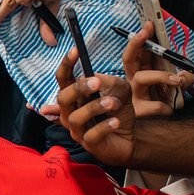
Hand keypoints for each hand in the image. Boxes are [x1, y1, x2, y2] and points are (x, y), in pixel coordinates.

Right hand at [55, 50, 136, 164]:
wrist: (131, 138)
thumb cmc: (118, 112)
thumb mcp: (120, 91)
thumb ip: (109, 82)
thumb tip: (94, 78)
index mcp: (75, 97)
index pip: (63, 79)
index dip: (67, 65)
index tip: (76, 50)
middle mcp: (71, 113)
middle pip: (63, 99)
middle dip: (79, 88)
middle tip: (96, 82)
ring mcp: (78, 130)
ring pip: (75, 117)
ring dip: (94, 107)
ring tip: (113, 103)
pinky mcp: (89, 145)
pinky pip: (91, 135)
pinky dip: (104, 126)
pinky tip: (116, 121)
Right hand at [122, 22, 193, 117]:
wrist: (155, 131)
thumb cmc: (163, 104)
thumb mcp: (173, 87)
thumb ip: (182, 77)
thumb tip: (188, 74)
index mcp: (139, 74)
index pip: (135, 53)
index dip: (140, 38)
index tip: (148, 24)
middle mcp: (132, 83)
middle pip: (129, 59)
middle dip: (137, 44)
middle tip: (148, 34)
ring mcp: (133, 97)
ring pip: (142, 78)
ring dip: (162, 76)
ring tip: (179, 80)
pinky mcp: (138, 112)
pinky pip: (155, 105)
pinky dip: (168, 106)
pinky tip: (171, 109)